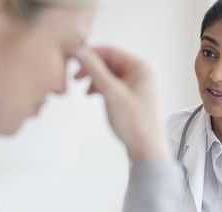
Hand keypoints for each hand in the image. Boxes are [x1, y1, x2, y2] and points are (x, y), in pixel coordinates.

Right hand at [74, 47, 169, 161]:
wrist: (147, 150)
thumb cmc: (136, 123)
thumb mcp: (111, 93)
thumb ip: (96, 70)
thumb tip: (82, 53)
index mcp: (142, 68)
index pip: (112, 51)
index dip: (91, 53)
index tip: (74, 57)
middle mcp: (143, 74)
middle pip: (111, 63)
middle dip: (93, 69)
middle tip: (76, 77)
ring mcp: (139, 87)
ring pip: (111, 75)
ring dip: (96, 80)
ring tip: (85, 91)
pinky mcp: (134, 98)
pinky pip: (115, 86)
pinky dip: (103, 89)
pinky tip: (94, 96)